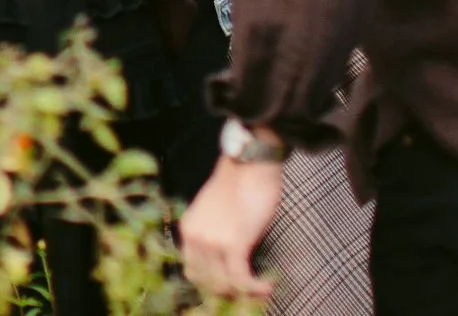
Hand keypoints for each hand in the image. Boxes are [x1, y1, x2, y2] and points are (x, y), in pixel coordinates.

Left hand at [180, 155, 282, 299]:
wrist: (250, 163)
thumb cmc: (240, 184)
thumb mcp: (219, 212)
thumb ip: (216, 235)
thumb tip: (228, 264)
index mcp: (189, 229)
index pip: (193, 272)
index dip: (214, 286)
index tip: (234, 289)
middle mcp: (195, 237)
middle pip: (207, 283)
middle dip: (231, 294)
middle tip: (252, 294)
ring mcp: (212, 241)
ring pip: (224, 285)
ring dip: (246, 293)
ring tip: (262, 289)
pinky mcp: (233, 243)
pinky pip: (241, 280)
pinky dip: (256, 288)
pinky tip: (268, 286)